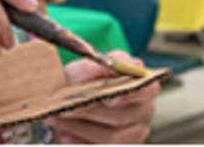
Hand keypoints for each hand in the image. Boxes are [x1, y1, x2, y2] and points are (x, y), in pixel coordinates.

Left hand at [44, 52, 159, 143]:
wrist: (71, 99)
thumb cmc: (85, 80)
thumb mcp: (88, 67)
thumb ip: (101, 65)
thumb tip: (125, 63)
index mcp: (144, 86)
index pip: (144, 90)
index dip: (126, 96)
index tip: (107, 99)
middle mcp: (144, 111)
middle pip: (121, 116)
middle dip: (90, 112)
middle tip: (66, 108)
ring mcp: (134, 134)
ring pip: (111, 136)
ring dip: (81, 128)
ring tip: (59, 120)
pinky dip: (80, 143)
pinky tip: (65, 135)